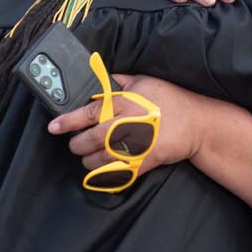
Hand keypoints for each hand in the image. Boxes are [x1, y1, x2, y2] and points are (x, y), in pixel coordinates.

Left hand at [48, 74, 206, 178]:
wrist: (197, 124)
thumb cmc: (171, 100)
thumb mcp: (146, 82)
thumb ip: (121, 81)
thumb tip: (102, 77)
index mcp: (125, 103)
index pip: (89, 112)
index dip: (68, 121)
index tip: (54, 126)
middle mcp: (127, 124)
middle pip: (91, 139)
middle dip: (77, 145)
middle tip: (74, 144)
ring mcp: (136, 146)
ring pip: (100, 159)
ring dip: (88, 161)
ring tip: (87, 157)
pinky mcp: (145, 162)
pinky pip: (118, 173)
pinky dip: (106, 175)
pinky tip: (102, 171)